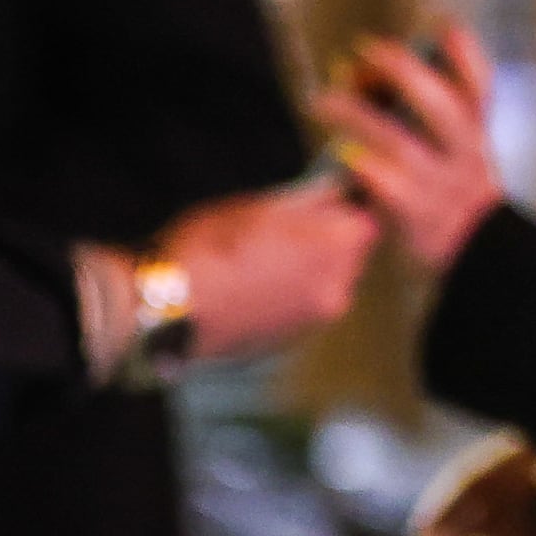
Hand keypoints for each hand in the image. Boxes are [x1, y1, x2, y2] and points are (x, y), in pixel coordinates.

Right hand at [147, 180, 379, 360]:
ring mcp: (315, 319)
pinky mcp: (292, 341)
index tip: (327, 204)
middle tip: (290, 231)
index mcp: (337, 245)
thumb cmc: (211, 247)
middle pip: (350, 256)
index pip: (366, 221)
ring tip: (266, 260)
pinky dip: (291, 296)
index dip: (346, 211)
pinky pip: (304, 308)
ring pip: (327, 283)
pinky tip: (257, 287)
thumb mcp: (259, 206)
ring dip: (310, 270)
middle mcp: (337, 286)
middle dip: (329, 241)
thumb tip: (334, 194)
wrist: (170, 308)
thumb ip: (308, 202)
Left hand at [319, 15, 507, 279]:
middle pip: (441, 105)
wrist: (477, 260)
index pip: (480, 86)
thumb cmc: (447, 195)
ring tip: (321, 99)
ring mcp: (443, 187)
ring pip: (401, 143)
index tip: (441, 24)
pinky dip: (367, 168)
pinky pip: (390, 188)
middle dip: (403, 71)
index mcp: (477, 136)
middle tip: (365, 49)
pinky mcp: (419, 218)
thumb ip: (412, 116)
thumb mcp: (450, 155)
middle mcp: (467, 157)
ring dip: (359, 116)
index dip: (464, 54)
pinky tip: (343, 155)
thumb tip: (354, 72)